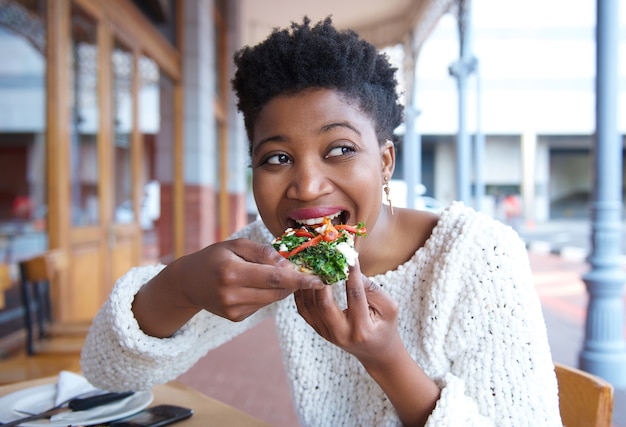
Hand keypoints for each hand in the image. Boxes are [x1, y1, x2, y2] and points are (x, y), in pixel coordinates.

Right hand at [181, 238, 325, 319]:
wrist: (188, 282)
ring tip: (271, 273)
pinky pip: (262, 305)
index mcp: (231, 272)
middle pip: (276, 290)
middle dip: (294, 281)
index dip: (299, 279)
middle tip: (305, 270)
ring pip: (272, 299)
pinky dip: (266, 294)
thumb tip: (288, 265)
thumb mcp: (236, 245)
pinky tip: (253, 285)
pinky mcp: (236, 318)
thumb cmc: (215, 257)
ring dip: (281, 287)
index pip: (274, 277)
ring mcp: (233, 310)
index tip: (319, 279)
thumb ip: (263, 253)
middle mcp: (232, 294)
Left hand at [294, 259, 401, 367]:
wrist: (376, 352)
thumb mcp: (389, 308)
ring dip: (309, 283)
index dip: (352, 274)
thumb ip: (372, 289)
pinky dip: (302, 293)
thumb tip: (351, 268)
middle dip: (322, 279)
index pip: (355, 296)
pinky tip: (307, 278)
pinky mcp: (319, 331)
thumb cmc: (385, 326)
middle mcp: (341, 334)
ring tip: (313, 264)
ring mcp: (327, 334)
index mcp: (362, 329)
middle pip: (324, 304)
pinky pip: (304, 310)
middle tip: (323, 258)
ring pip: (310, 306)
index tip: (349, 255)